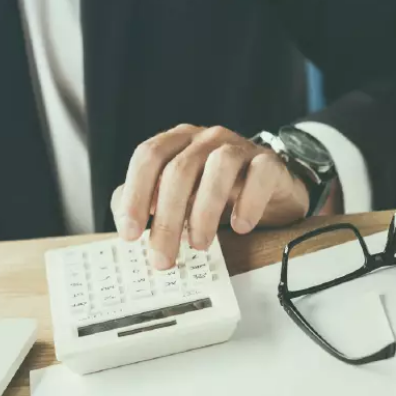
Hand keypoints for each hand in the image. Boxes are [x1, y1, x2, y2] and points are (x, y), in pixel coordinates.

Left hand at [111, 124, 310, 269]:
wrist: (270, 188)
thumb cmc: (217, 192)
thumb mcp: (179, 197)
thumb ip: (148, 203)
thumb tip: (125, 221)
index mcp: (177, 142)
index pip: (148, 156)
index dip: (135, 193)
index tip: (129, 233)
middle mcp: (205, 139)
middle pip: (179, 169)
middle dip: (167, 219)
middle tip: (163, 256)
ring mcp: (238, 146)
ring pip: (218, 167)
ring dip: (204, 211)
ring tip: (199, 244)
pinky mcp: (268, 162)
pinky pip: (259, 174)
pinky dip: (248, 202)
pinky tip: (240, 226)